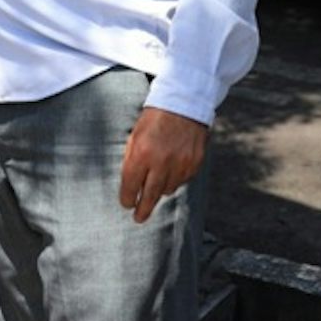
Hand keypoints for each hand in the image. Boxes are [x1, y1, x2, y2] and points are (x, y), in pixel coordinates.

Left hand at [118, 107, 207, 223]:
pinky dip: (175, 178)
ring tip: (157, 178)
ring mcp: (180, 164)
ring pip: (167, 190)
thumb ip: (131, 161)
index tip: (126, 204)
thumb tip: (130, 186)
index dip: (127, 199)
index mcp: (141, 153)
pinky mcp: (194, 164)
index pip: (130, 187)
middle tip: (138, 218)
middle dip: (142, 210)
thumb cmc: (154, 118)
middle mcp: (161, 161)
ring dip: (160, 189)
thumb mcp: (135, 136)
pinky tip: (172, 167)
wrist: (183, 102)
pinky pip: (182, 181)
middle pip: (150, 197)